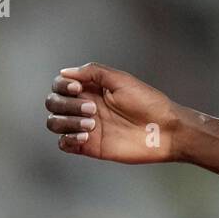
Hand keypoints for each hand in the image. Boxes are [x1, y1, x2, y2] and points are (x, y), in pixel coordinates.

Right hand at [45, 63, 180, 163]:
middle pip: (53, 103)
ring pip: (54, 123)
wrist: (165, 130)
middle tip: (93, 109)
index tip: (77, 89)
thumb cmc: (149, 103)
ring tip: (92, 125)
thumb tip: (65, 72)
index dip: (62, 86)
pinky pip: (64, 144)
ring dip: (67, 122)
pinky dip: (68, 139)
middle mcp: (86, 106)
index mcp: (92, 89)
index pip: (60, 84)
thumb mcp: (121, 80)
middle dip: (66, 104)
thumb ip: (93, 72)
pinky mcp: (90, 145)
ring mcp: (87, 126)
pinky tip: (86, 137)